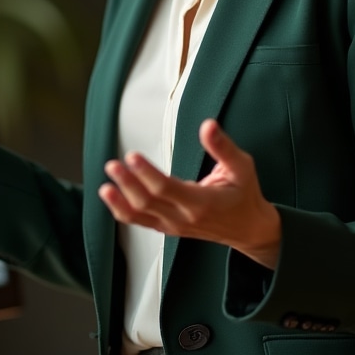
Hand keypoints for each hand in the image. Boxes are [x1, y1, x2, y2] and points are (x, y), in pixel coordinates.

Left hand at [99, 119, 281, 267]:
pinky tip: (111, 197)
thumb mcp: (241, 167)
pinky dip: (123, 211)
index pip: (166, 189)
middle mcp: (184, 217)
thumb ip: (223, 147)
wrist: (249, 229)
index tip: (133, 157)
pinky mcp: (168, 228)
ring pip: (140, 216)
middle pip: (148, 202)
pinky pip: (140, 222)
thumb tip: (208, 125)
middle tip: (113, 165)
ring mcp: (174, 226)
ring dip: (120, 199)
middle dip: (128, 183)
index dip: (146, 173)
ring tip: (106, 184)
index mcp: (201, 202)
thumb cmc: (245, 195)